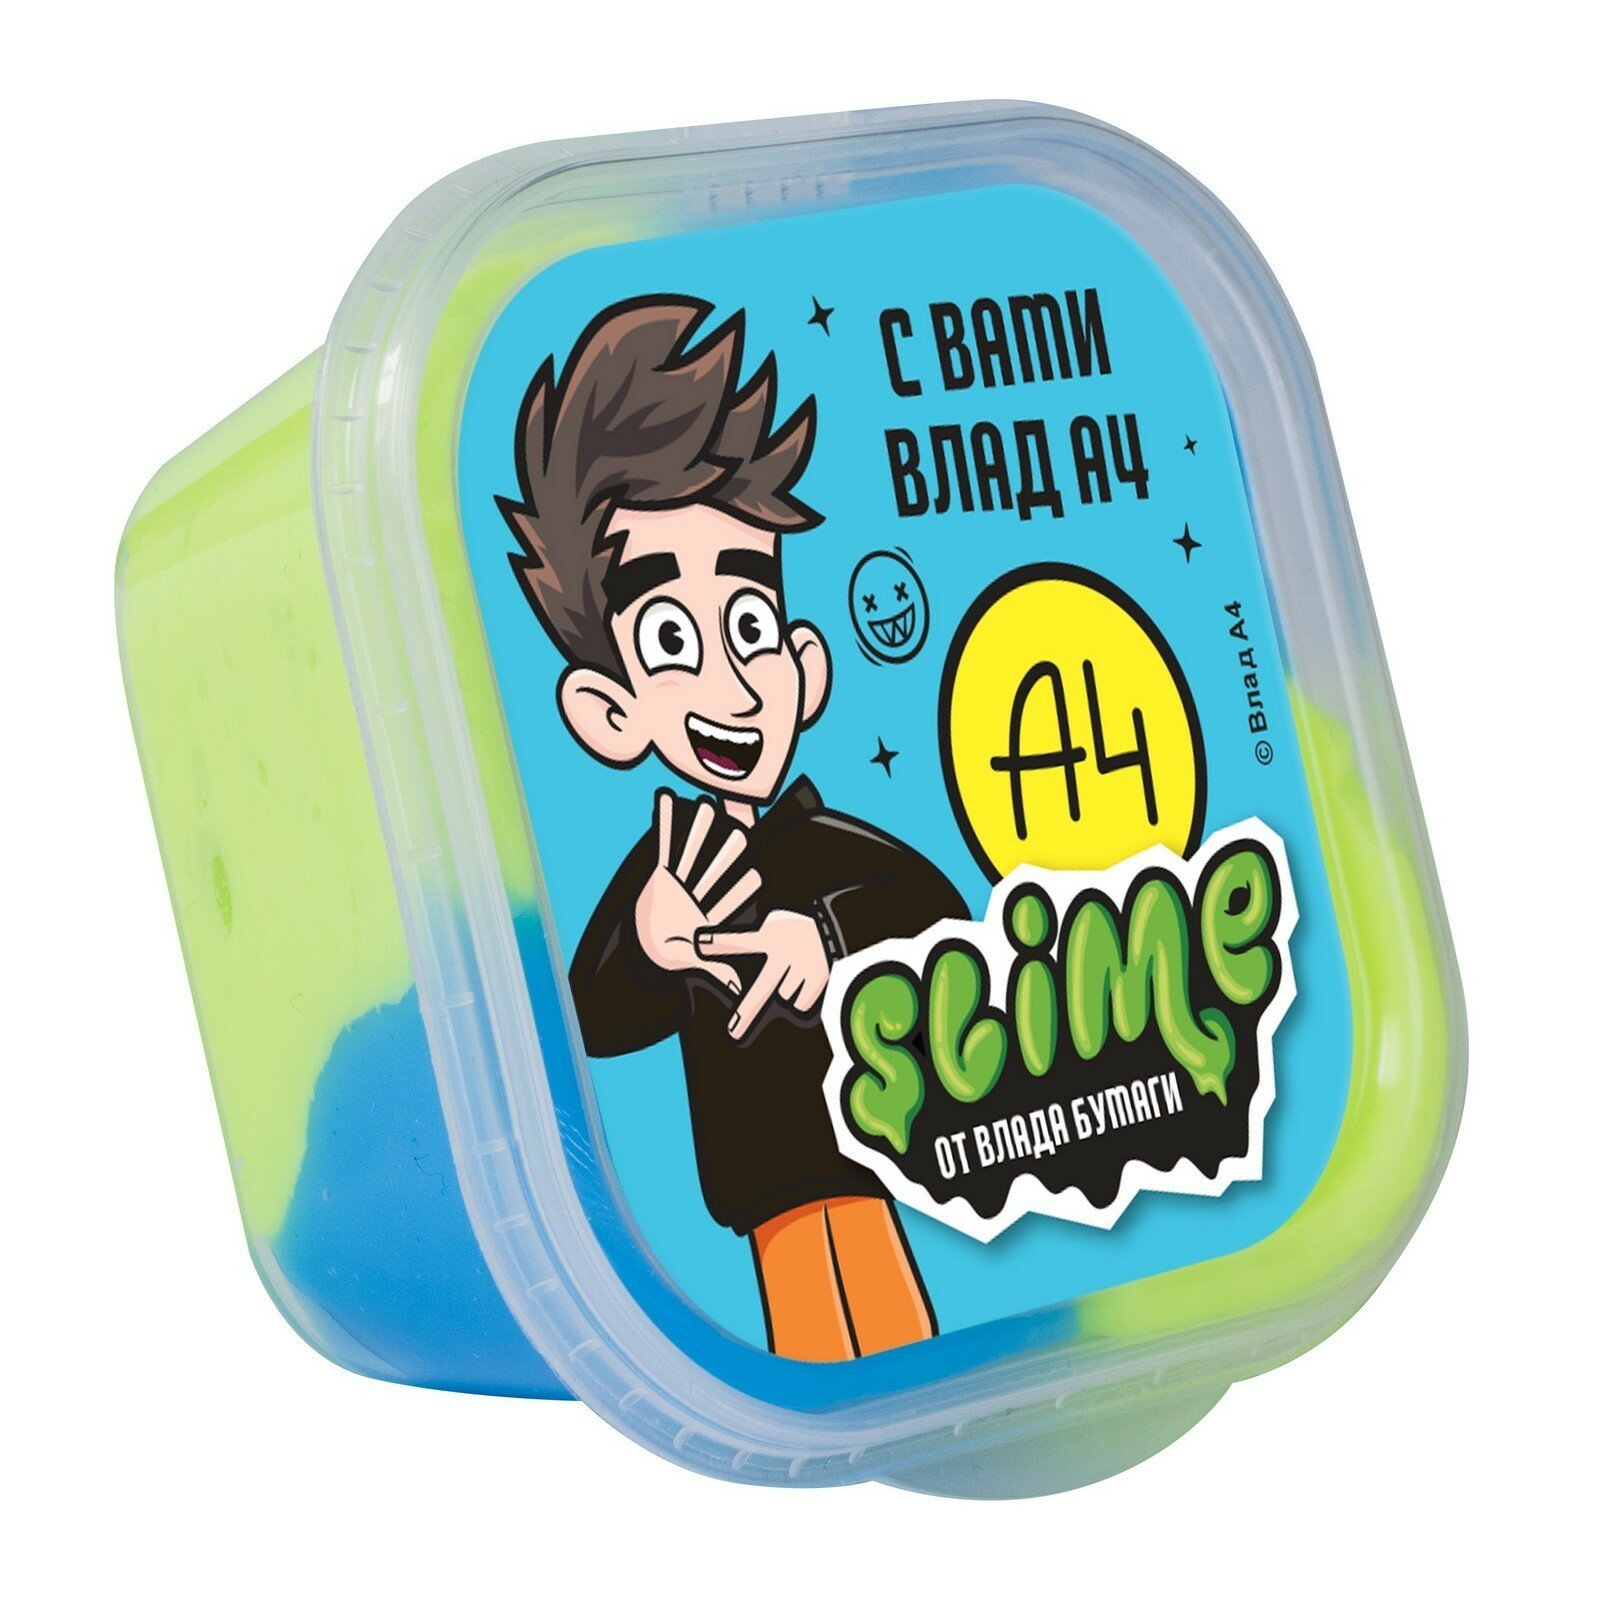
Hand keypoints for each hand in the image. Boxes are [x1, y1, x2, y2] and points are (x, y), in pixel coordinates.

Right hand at [635, 791, 761, 995]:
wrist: (643, 948)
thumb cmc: (669, 954)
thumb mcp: (689, 960)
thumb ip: (714, 969)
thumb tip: (737, 991)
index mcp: (709, 914)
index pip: (728, 900)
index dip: (741, 888)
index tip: (757, 877)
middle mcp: (699, 893)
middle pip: (715, 870)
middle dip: (725, 853)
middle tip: (741, 831)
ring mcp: (681, 880)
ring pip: (692, 852)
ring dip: (698, 830)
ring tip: (707, 807)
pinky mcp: (661, 874)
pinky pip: (664, 845)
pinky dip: (664, 822)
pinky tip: (667, 799)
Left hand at [695, 910, 831, 1040]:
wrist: (839, 926)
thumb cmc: (799, 926)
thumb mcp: (776, 922)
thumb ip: (758, 937)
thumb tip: (730, 950)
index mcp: (770, 937)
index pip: (741, 941)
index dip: (720, 943)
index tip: (700, 943)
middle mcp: (785, 955)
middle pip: (762, 991)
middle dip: (746, 1013)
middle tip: (734, 1031)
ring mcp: (803, 970)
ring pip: (785, 997)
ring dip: (786, 989)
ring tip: (794, 970)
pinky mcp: (819, 981)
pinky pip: (801, 1002)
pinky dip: (802, 995)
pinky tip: (806, 978)